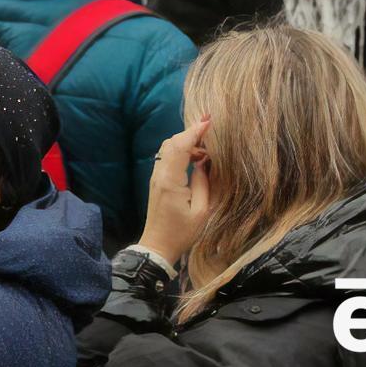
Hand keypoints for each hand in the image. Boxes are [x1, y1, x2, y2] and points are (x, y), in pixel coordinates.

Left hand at [137, 118, 211, 264]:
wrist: (158, 245)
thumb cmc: (182, 232)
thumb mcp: (202, 211)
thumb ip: (204, 183)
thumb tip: (204, 162)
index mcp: (171, 181)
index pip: (180, 147)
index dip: (194, 132)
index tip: (208, 122)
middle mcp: (160, 175)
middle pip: (172, 143)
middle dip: (190, 133)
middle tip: (209, 128)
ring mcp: (156, 177)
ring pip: (168, 149)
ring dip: (186, 143)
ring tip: (207, 148)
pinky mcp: (157, 181)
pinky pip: (167, 158)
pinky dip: (181, 152)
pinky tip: (196, 158)